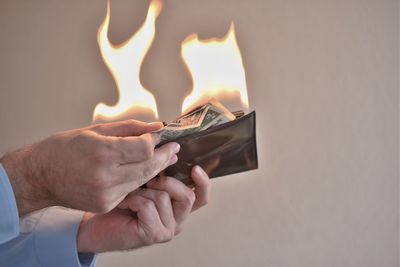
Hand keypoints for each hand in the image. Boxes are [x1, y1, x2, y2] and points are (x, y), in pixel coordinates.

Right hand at [0, 120, 179, 215]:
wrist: (40, 177)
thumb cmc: (65, 148)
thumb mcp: (96, 130)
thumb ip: (130, 129)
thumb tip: (157, 127)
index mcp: (102, 152)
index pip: (144, 148)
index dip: (156, 141)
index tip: (161, 135)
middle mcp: (105, 176)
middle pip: (148, 167)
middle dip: (164, 156)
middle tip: (174, 148)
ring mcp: (106, 194)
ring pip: (142, 180)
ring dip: (155, 168)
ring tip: (164, 157)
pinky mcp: (106, 204)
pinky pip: (131, 190)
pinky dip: (139, 179)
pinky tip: (144, 170)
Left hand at [76, 165, 209, 252]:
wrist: (97, 224)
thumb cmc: (120, 201)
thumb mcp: (144, 181)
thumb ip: (160, 170)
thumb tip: (172, 151)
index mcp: (179, 206)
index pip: (201, 196)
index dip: (203, 182)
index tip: (194, 168)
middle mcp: (178, 218)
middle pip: (188, 195)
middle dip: (166, 182)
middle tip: (148, 181)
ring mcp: (168, 229)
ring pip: (164, 197)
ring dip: (141, 192)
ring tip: (129, 194)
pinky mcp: (155, 234)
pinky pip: (149, 206)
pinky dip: (133, 200)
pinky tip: (123, 204)